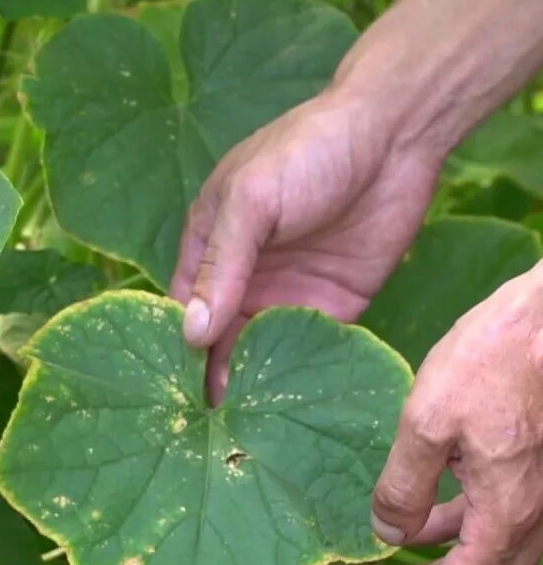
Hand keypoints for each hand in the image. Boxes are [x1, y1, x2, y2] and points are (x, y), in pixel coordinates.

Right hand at [170, 89, 440, 399]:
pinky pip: (309, 348)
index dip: (176, 346)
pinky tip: (289, 410)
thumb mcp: (251, 201)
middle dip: (210, 377)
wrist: (395, 135)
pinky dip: (298, 374)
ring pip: (260, 350)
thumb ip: (222, 265)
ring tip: (244, 430)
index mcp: (211, 244)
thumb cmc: (306, 152)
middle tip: (207, 429)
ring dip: (253, 383)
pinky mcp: (333, 304)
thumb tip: (191, 334)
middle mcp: (244, 275)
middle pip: (218, 337)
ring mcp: (287, 292)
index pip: (183, 307)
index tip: (170, 395)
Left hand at [356, 266, 542, 564]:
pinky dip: (460, 543)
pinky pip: (499, 530)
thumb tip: (386, 532)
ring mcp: (539, 499)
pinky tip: (423, 528)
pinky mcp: (533, 475)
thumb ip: (406, 482)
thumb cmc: (496, 357)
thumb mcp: (429, 418)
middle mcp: (533, 517)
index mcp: (508, 510)